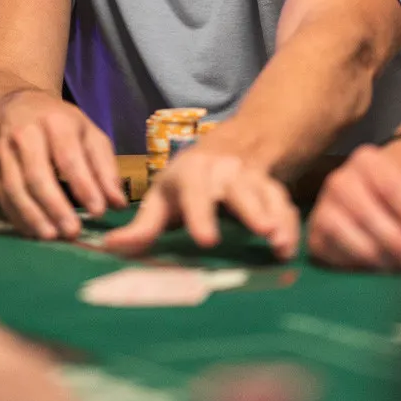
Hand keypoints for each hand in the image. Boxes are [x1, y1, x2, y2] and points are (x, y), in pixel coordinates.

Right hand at [0, 92, 126, 239]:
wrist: (20, 108)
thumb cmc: (62, 126)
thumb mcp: (90, 135)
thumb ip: (105, 168)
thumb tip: (117, 204)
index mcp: (56, 122)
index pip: (69, 156)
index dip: (83, 185)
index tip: (98, 211)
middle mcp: (25, 134)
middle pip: (37, 174)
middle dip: (55, 206)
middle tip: (73, 232)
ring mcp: (4, 152)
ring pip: (15, 188)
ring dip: (33, 216)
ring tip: (52, 237)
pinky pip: (2, 197)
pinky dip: (17, 217)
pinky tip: (34, 232)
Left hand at [104, 140, 299, 260]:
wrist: (225, 151)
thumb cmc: (185, 185)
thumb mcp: (161, 199)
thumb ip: (142, 227)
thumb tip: (110, 247)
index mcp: (192, 173)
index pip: (195, 191)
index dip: (201, 214)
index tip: (206, 241)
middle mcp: (225, 171)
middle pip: (239, 188)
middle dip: (251, 209)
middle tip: (262, 231)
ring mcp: (252, 178)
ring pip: (267, 194)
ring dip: (277, 217)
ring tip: (281, 244)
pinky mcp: (272, 189)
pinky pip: (284, 204)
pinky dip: (290, 224)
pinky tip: (289, 249)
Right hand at [306, 145, 400, 273]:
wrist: (362, 202)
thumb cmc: (397, 201)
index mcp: (367, 161)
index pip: (391, 186)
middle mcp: (339, 178)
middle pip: (367, 211)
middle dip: (396, 240)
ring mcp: (323, 205)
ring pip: (347, 231)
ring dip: (377, 255)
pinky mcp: (314, 233)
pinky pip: (333, 251)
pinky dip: (356, 264)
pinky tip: (379, 272)